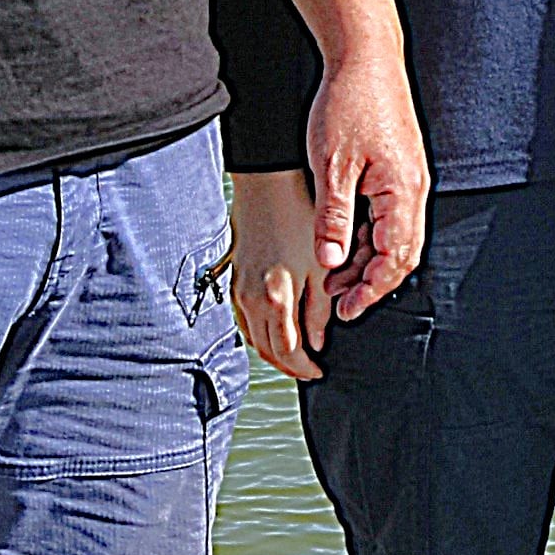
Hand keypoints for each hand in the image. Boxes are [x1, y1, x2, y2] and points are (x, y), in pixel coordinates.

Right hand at [230, 170, 331, 379]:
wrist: (267, 183)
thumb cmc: (298, 217)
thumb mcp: (320, 265)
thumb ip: (318, 310)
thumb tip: (317, 342)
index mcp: (275, 298)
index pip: (288, 352)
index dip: (305, 368)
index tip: (320, 370)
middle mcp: (251, 299)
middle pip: (267, 351)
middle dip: (289, 366)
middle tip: (310, 367)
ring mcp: (239, 289)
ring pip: (253, 338)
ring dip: (273, 351)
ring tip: (296, 352)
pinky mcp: (234, 279)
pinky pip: (244, 320)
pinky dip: (260, 333)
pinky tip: (275, 328)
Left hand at [305, 52, 430, 318]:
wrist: (364, 56)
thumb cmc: (350, 101)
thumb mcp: (331, 165)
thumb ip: (333, 218)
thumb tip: (332, 262)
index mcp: (403, 192)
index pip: (394, 260)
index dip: (371, 290)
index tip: (346, 309)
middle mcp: (413, 189)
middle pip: (400, 254)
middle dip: (370, 282)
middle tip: (338, 300)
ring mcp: (408, 178)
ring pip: (394, 236)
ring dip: (367, 259)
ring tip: (333, 274)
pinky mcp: (398, 169)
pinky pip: (389, 215)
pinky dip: (368, 235)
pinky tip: (344, 239)